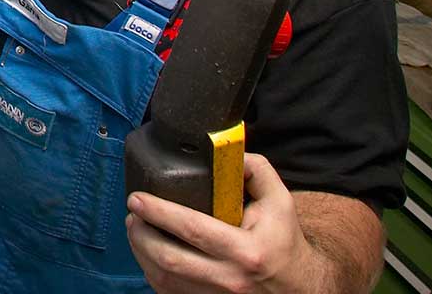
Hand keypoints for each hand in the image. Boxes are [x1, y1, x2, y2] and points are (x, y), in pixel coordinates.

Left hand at [125, 154, 327, 293]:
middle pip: (169, 259)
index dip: (159, 212)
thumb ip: (255, 170)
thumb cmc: (283, 241)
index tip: (138, 198)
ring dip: (141, 252)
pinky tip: (149, 252)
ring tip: (136, 229)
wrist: (298, 285)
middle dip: (141, 234)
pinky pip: (168, 292)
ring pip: (163, 279)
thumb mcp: (279, 201)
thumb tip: (227, 152)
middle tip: (133, 213)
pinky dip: (152, 270)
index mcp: (247, 251)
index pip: (193, 229)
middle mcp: (229, 278)